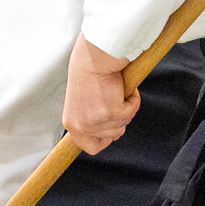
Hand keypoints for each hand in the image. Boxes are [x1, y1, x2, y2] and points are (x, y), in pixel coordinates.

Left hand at [62, 34, 138, 154]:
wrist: (93, 58)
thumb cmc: (88, 74)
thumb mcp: (83, 103)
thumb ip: (91, 119)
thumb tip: (111, 133)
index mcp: (71, 124)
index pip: (90, 147)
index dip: (104, 140)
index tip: (111, 128)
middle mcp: (81, 126)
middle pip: (112, 137)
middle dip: (119, 120)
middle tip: (115, 101)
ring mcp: (96, 121)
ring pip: (123, 125)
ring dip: (126, 108)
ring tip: (117, 91)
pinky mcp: (111, 113)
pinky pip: (131, 111)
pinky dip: (133, 100)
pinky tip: (124, 88)